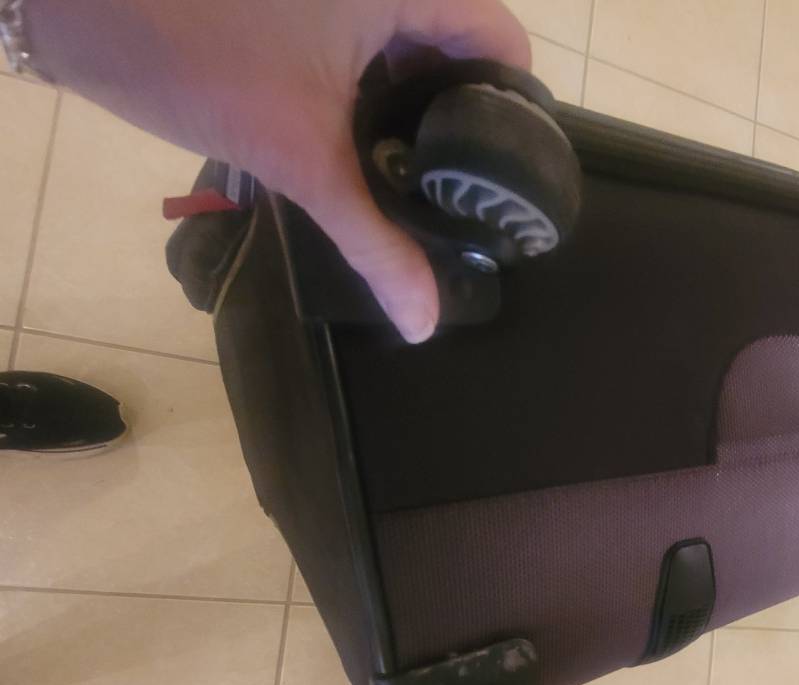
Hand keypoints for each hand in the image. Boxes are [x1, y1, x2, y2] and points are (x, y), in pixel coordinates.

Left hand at [28, 0, 531, 342]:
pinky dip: (369, 97)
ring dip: (410, 115)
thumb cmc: (195, 58)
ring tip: (416, 187)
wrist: (69, 6)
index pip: (501, 42)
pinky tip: (361, 152)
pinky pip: (362, 48)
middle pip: (457, 49)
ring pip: (406, 50)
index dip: (512, 112)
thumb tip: (425, 322)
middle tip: (458, 198)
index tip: (502, 181)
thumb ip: (373, 239)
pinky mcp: (301, 8)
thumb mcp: (300, 155)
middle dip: (458, 123)